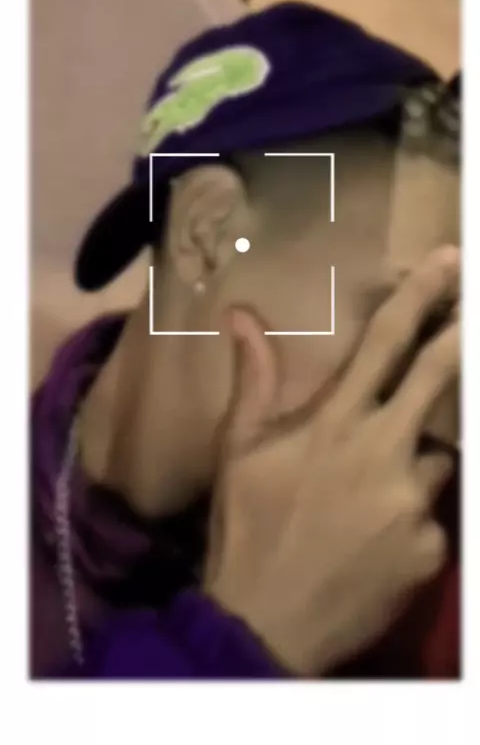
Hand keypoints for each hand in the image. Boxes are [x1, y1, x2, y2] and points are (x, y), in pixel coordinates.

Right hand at [204, 246, 459, 674]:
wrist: (264, 625)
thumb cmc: (245, 527)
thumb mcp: (238, 450)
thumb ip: (254, 378)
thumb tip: (242, 314)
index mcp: (335, 421)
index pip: (385, 343)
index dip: (421, 296)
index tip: (450, 261)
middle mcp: (384, 451)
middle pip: (439, 378)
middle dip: (460, 340)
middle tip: (472, 316)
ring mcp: (414, 502)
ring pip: (438, 456)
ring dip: (418, 457)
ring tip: (372, 491)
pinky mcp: (432, 549)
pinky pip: (434, 517)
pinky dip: (412, 518)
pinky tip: (376, 542)